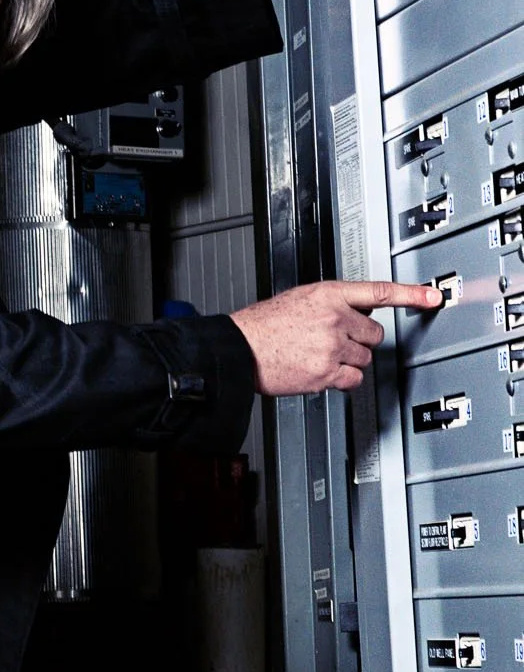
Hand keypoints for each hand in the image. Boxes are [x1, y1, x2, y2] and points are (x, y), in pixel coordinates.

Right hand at [229, 279, 440, 395]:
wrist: (238, 349)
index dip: (411, 294)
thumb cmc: (263, 326)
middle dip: (359, 341)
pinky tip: (320, 372)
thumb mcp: (300, 299)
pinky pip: (353, 380)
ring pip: (364, 359)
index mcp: (329, 294)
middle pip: (374, 334)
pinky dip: (341, 380)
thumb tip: (356, 315)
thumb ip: (333, 304)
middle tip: (333, 342)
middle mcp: (334, 318)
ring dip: (347, 361)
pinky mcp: (326, 372)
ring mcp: (332, 346)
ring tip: (318, 356)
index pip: (379, 292)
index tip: (433, 297)